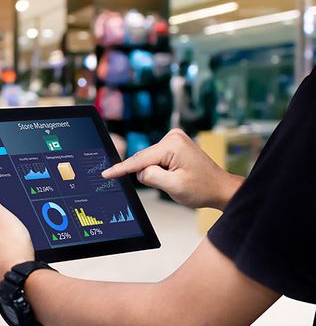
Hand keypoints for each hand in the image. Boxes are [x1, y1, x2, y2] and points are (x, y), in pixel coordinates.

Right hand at [102, 129, 243, 209]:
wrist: (219, 188)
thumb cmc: (202, 188)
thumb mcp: (174, 187)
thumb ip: (150, 177)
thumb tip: (139, 172)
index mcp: (173, 145)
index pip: (140, 159)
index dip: (121, 169)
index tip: (106, 174)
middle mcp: (172, 137)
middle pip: (144, 160)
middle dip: (150, 174)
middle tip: (170, 183)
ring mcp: (173, 139)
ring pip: (148, 161)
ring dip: (156, 173)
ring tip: (176, 179)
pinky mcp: (173, 144)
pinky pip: (155, 159)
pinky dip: (159, 169)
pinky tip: (175, 174)